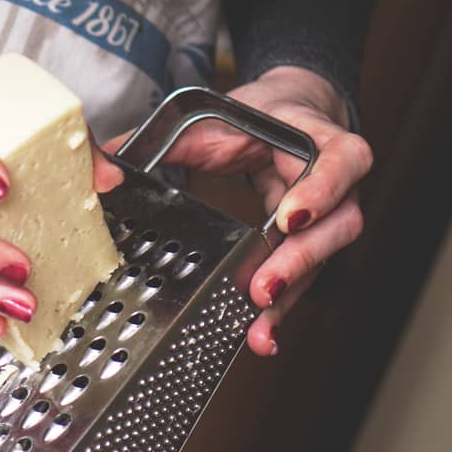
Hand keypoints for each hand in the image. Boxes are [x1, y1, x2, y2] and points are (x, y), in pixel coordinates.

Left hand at [105, 66, 371, 355]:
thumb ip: (171, 138)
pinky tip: (260, 336)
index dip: (322, 190)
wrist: (292, 115)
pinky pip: (302, 277)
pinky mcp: (310, 244)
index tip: (288, 217)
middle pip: (337, 225)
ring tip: (258, 329)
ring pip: (322, 260)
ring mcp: (328, 218)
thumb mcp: (220, 119)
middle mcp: (338, 184)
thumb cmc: (262, 116)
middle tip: (262, 289)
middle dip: (299, 260)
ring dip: (290, 296)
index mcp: (320, 140)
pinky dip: (281, 308)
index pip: (341, 161)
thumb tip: (110, 158)